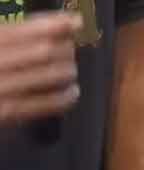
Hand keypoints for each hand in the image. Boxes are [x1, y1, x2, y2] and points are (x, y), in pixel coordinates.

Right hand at [0, 12, 82, 127]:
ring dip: (67, 70)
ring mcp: (0, 88)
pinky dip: (63, 97)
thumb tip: (47, 27)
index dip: (54, 24)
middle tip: (71, 48)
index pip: (24, 29)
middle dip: (64, 48)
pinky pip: (43, 104)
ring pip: (48, 75)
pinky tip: (71, 93)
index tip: (74, 21)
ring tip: (71, 69)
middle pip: (42, 51)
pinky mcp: (5, 112)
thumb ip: (5, 36)